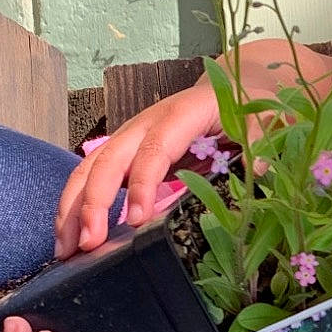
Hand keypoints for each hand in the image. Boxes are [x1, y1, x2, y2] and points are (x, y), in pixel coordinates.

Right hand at [53, 39, 331, 256]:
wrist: (239, 81)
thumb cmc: (253, 104)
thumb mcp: (267, 118)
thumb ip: (262, 140)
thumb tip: (258, 170)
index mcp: (184, 114)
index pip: (156, 148)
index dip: (142, 183)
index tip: (136, 220)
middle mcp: (149, 122)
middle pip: (110, 159)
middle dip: (93, 202)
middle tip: (86, 245)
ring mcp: (132, 135)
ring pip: (91, 167)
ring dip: (73, 207)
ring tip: (64, 250)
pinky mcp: (127, 150)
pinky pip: (94, 174)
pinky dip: (78, 204)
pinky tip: (71, 235)